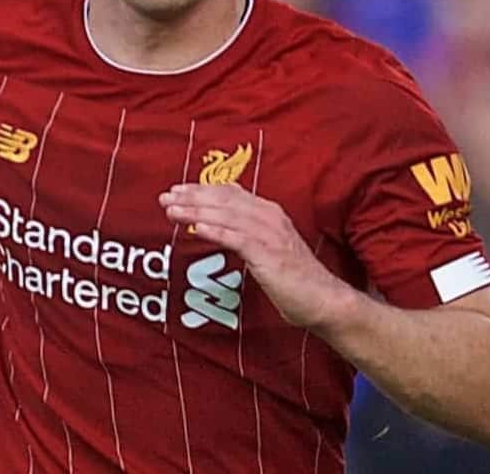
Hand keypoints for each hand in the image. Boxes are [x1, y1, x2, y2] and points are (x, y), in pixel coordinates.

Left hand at [159, 184, 354, 329]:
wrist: (324, 300)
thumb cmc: (295, 280)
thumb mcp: (269, 249)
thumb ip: (248, 236)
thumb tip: (221, 230)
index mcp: (269, 213)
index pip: (230, 193)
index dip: (202, 189)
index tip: (178, 190)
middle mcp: (269, 216)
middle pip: (224, 199)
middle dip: (192, 196)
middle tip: (166, 196)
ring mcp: (269, 233)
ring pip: (226, 214)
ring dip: (196, 210)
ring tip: (171, 209)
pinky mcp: (268, 253)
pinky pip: (236, 237)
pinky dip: (214, 229)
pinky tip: (195, 227)